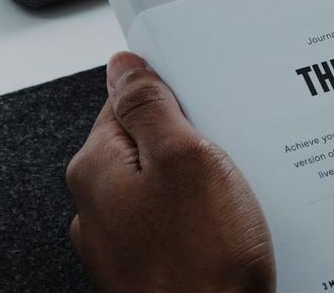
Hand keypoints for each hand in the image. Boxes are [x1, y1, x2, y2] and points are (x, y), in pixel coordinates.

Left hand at [66, 52, 274, 292]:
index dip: (173, 95)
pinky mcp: (147, 270)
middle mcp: (96, 207)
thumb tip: (125, 64)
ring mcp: (119, 244)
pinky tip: (230, 231)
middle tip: (231, 154)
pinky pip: (175, 226)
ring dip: (202, 186)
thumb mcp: (186, 159)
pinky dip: (203, 222)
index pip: (126, 101)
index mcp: (96, 168)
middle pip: (146, 145)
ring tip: (237, 198)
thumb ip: (150, 105)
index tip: (207, 102)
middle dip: (193, 143)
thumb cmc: (203, 263)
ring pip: (164, 189)